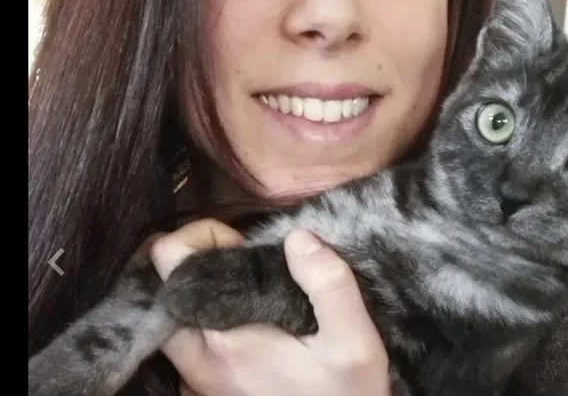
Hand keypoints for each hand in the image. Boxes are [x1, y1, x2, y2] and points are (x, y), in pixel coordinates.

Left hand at [149, 219, 392, 395]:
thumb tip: (298, 236)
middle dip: (200, 262)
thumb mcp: (355, 344)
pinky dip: (209, 321)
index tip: (244, 246)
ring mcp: (196, 382)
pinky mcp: (205, 393)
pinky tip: (250, 324)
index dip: (203, 237)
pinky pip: (189, 342)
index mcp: (223, 340)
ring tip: (253, 293)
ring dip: (205, 292)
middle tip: (247, 265)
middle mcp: (196, 362)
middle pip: (164, 287)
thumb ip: (329, 284)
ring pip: (175, 315)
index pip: (169, 261)